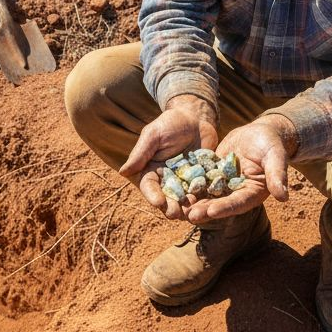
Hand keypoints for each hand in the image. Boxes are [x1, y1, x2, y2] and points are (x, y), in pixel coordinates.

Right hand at [120, 95, 217, 219]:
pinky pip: (204, 191)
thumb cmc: (169, 124)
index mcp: (151, 171)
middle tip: (175, 214)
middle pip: (167, 198)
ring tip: (191, 213)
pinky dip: (205, 198)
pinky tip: (208, 203)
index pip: (150, 187)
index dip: (153, 196)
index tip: (157, 203)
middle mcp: (168, 180)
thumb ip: (141, 153)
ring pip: (185, 200)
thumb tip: (123, 172)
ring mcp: (186, 182)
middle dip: (170, 207)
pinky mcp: (202, 180)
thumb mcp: (153, 135)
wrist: (195, 118)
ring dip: (188, 208)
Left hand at [185, 117, 292, 223]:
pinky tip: (174, 188)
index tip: (211, 211)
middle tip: (189, 215)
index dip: (225, 207)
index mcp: (253, 193)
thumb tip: (284, 196)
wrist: (260, 133)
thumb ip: (277, 175)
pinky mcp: (214, 174)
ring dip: (194, 202)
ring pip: (207, 195)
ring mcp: (224, 184)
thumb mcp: (275, 156)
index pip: (238, 203)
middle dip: (205, 209)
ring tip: (178, 208)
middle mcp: (237, 192)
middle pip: (220, 203)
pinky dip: (189, 185)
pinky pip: (200, 181)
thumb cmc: (271, 144)